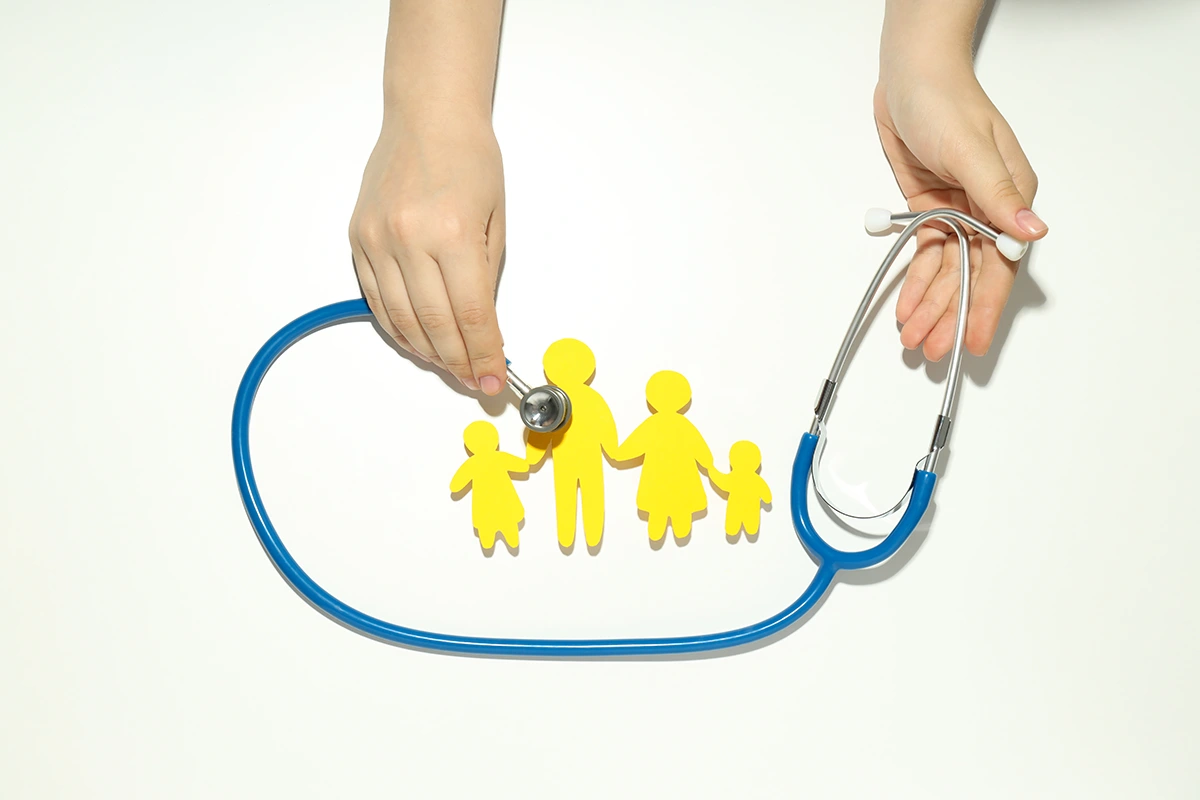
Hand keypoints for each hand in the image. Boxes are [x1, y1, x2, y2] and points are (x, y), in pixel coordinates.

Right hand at [349, 115, 506, 393]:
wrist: (427, 118)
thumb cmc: (469, 160)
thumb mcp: (496, 219)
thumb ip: (487, 276)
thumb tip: (483, 329)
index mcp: (453, 232)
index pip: (471, 314)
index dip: (484, 354)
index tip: (493, 377)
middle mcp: (410, 238)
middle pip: (435, 325)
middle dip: (458, 362)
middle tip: (474, 380)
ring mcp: (378, 240)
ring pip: (401, 319)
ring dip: (427, 351)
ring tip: (449, 365)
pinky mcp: (359, 239)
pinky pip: (376, 299)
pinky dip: (398, 327)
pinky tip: (418, 340)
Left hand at [874, 60, 1045, 360]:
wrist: (911, 77)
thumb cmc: (946, 103)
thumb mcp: (971, 150)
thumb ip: (997, 196)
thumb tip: (1031, 231)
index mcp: (1009, 198)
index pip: (999, 265)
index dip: (984, 306)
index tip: (972, 341)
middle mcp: (987, 210)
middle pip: (970, 275)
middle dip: (950, 315)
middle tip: (931, 350)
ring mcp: (958, 210)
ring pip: (946, 270)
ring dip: (930, 305)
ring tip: (914, 338)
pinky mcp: (930, 207)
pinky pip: (926, 253)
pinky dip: (916, 280)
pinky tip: (907, 306)